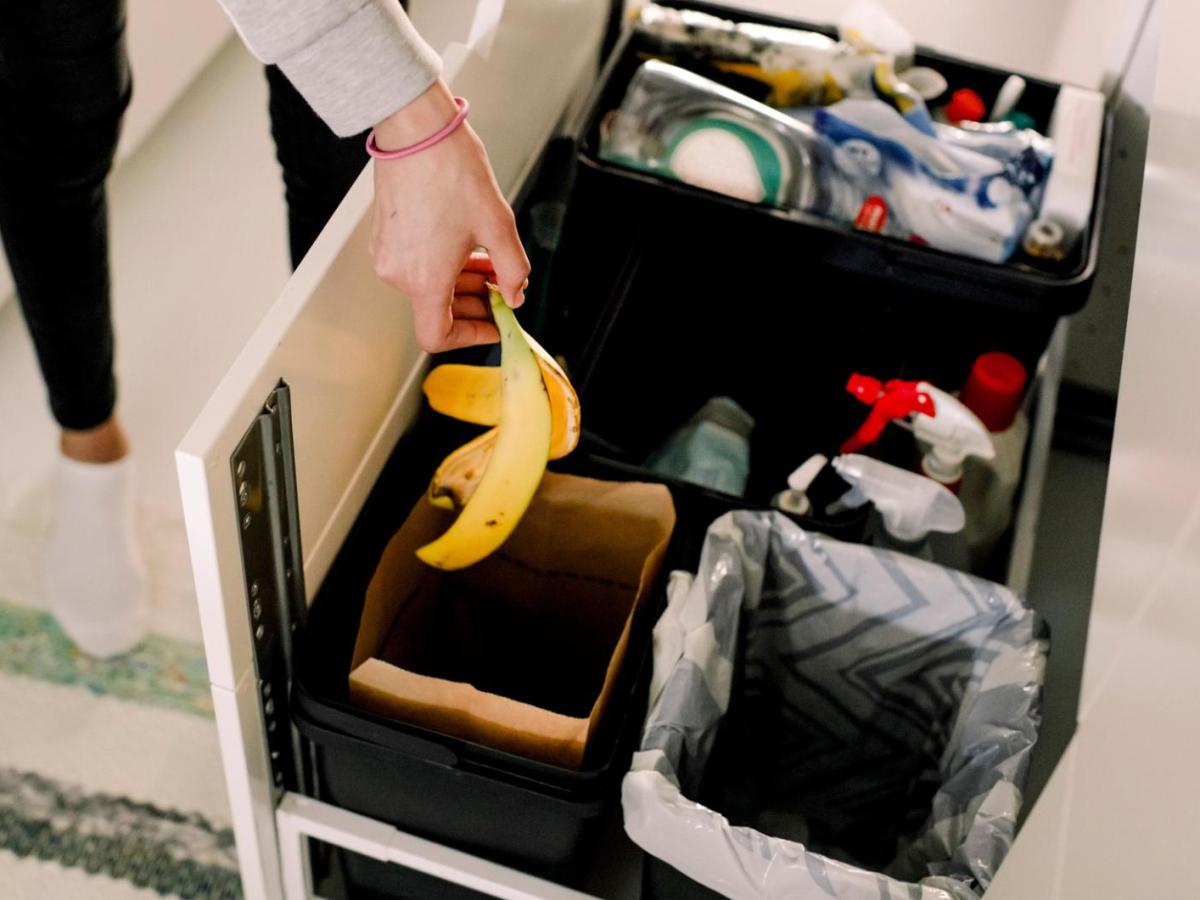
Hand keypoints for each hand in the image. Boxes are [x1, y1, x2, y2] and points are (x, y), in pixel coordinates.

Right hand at [369, 80, 529, 352]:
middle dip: (473, 303)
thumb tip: (516, 295)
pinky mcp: (384, 236)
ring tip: (490, 261)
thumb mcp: (498, 225)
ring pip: (428, 285)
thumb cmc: (452, 171)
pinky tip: (467, 243)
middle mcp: (399, 273)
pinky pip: (415, 264)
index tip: (494, 322)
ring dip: (461, 281)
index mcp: (424, 279)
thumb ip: (512, 270)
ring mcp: (387, 254)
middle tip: (502, 287)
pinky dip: (443, 263)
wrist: (416, 129)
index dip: (470, 337)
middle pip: (436, 309)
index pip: (437, 336)